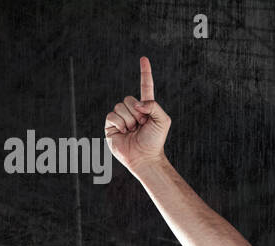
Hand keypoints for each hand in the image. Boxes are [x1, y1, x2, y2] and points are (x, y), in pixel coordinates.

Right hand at [104, 56, 169, 170]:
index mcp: (146, 107)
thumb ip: (154, 106)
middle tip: (142, 126)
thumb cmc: (155, 140)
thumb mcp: (163, 120)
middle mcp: (132, 110)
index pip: (145, 86)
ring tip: (134, 131)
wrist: (144, 157)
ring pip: (120, 106)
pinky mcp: (111, 125)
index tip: (144, 58)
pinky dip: (120, 124)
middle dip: (137, 112)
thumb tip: (137, 104)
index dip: (145, 72)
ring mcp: (121, 117)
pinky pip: (112, 115)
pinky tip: (125, 133)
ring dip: (129, 120)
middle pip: (129, 98)